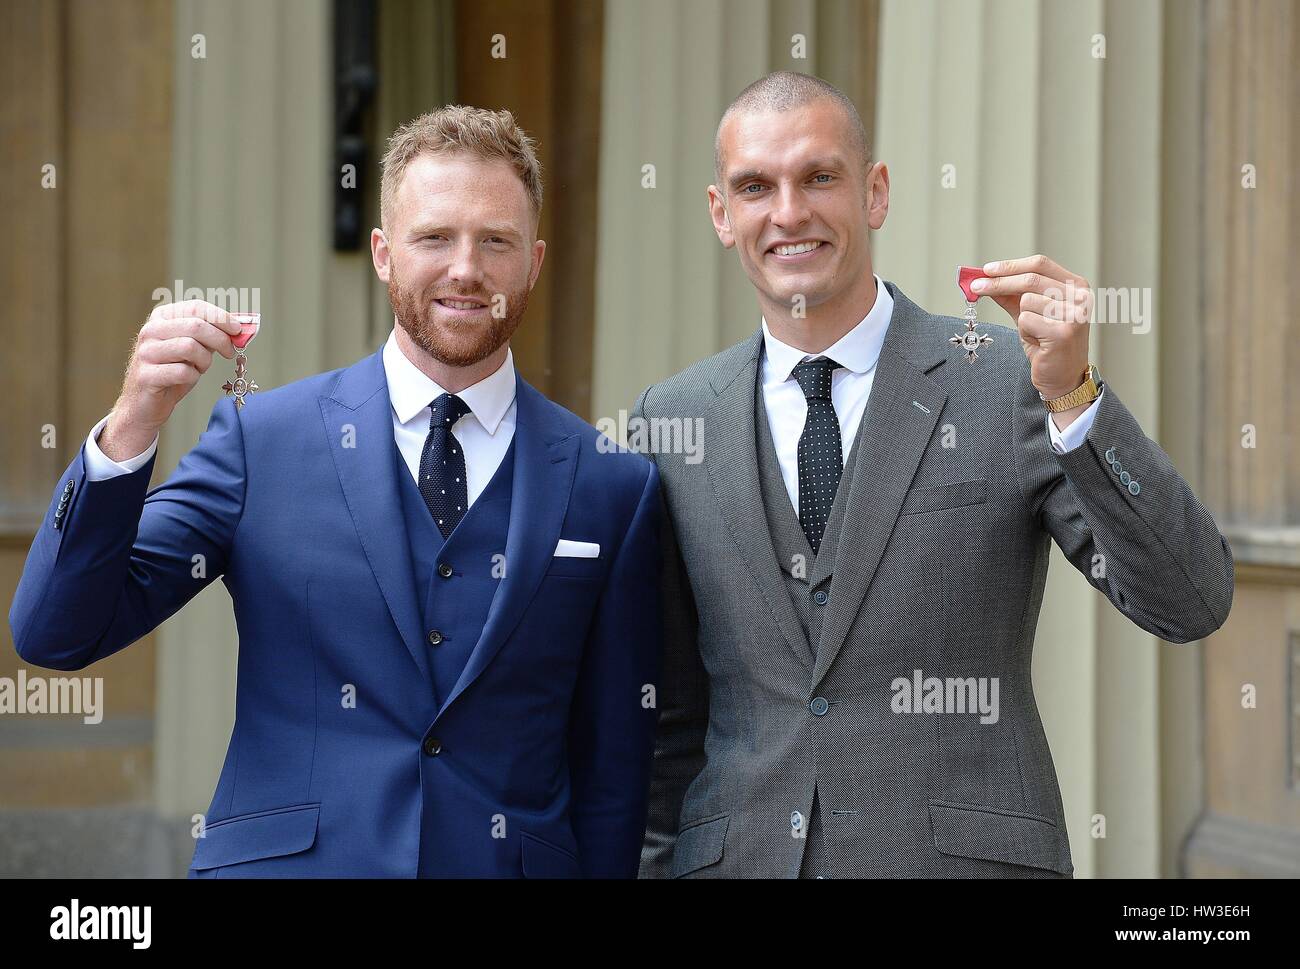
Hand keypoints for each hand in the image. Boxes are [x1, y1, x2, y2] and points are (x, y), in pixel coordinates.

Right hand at [99, 300, 239, 460]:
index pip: (196, 308)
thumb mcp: (194, 349)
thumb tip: (240, 328)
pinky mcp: (146, 375)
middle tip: (231, 352)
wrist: (145, 403)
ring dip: (205, 360)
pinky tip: (188, 378)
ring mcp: (145, 352)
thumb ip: (212, 335)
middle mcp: (150, 331)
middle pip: (196, 326)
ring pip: (190, 347)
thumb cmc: (173, 372)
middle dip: (221, 339)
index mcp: (161, 317)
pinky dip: (193, 376)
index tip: (238, 330)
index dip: (221, 317)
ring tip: (202, 367)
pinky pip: (183, 372)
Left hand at [971, 254, 1091, 399]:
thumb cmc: (1047, 344)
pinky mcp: (1064, 332)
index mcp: (1076, 286)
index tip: (986, 270)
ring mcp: (1075, 314)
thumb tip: (985, 279)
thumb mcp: (1029, 314)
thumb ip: (1011, 296)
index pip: (1040, 264)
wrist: (1062, 377)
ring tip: (1035, 333)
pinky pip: (1026, 320)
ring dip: (1021, 318)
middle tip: (975, 287)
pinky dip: (1024, 331)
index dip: (1011, 265)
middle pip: (1030, 278)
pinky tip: (1038, 342)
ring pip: (1026, 301)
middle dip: (998, 282)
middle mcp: (1081, 296)